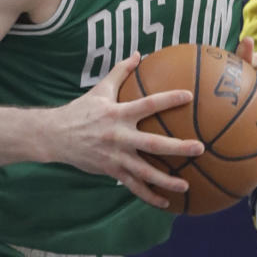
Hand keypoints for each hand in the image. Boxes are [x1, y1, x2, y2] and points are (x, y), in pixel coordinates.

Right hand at [47, 54, 203, 208]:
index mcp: (119, 113)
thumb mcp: (101, 89)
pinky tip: (165, 203)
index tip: (189, 95)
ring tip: (187, 185)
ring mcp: (116, 157)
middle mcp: (119, 136)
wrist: (56, 136)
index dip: (169, 99)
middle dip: (178, 147)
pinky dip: (149, 196)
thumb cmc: (82, 109)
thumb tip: (138, 53)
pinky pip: (133, 186)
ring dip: (167, 180)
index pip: (148, 104)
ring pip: (145, 172)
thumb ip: (121, 71)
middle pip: (153, 144)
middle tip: (200, 148)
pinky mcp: (111, 172)